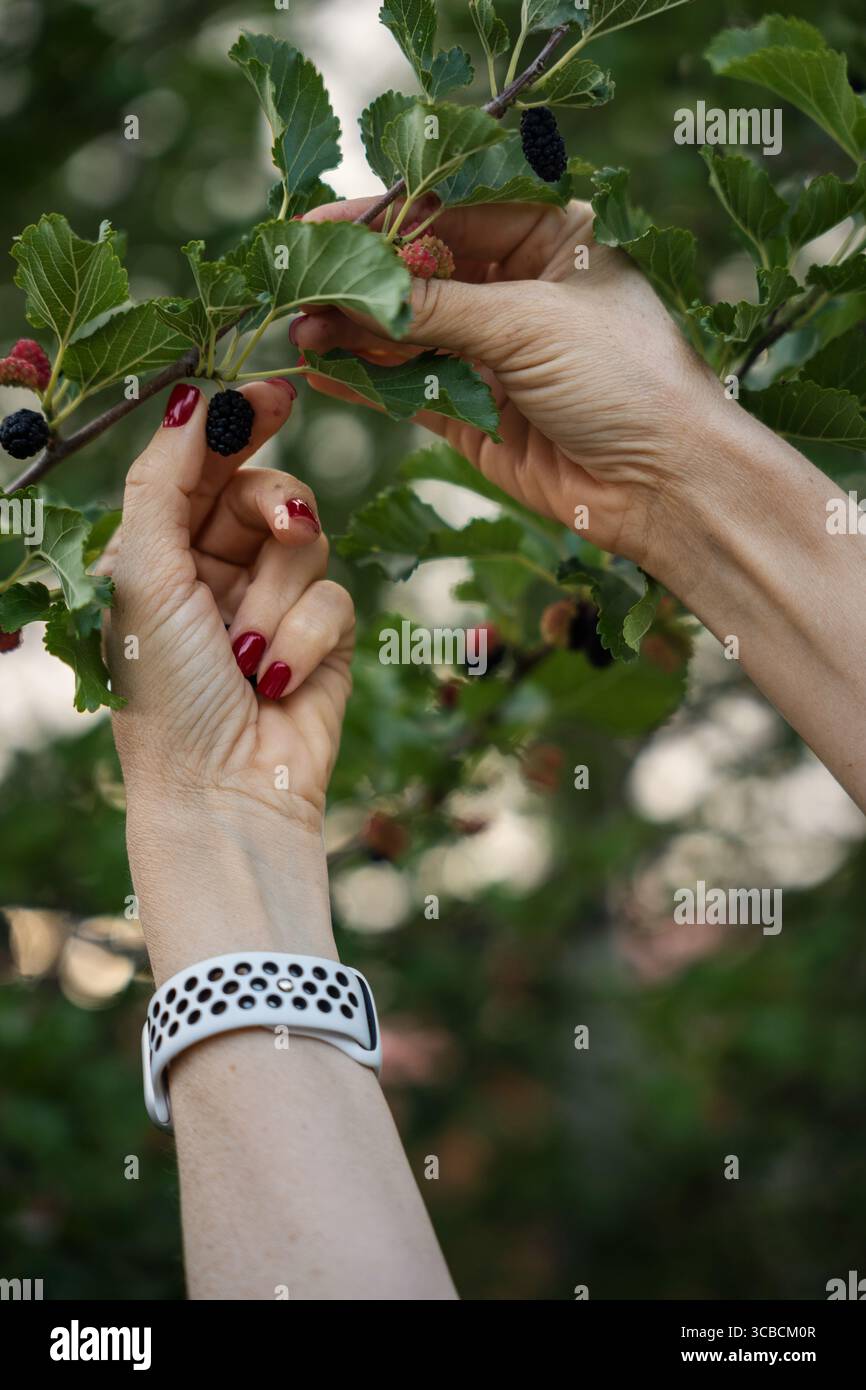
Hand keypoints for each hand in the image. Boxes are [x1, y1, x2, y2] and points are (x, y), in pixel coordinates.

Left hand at [105, 380, 353, 974]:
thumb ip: (164, 479)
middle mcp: (215, 569)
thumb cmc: (167, 693)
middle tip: (282, 525)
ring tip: (246, 652)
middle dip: (273, 507)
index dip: (237, 423)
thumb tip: (195, 397)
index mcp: (160, 551)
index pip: (202, 464)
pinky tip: (276, 680)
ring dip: (277, 596)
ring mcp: (273, 603)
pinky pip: (336, 596)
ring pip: (308, 542)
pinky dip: (304, 637)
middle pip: (265, 489)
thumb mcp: (144, 574)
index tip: (274, 393)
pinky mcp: (323, 638)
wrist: (225, 794)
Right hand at [293, 198, 723, 575]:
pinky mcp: (479, 417)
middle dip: (359, 284)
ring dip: (354, 335)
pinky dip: (368, 384)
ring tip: (297, 333)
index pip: (450, 216)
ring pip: (410, 336)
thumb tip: (352, 290)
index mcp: (551, 239)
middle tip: (296, 289)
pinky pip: (412, 391)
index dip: (381, 222)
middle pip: (421, 275)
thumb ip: (434, 307)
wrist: (668, 485)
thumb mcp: (526, 322)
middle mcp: (521, 292)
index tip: (316, 231)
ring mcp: (497, 356)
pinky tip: (323, 372)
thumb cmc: (624, 378)